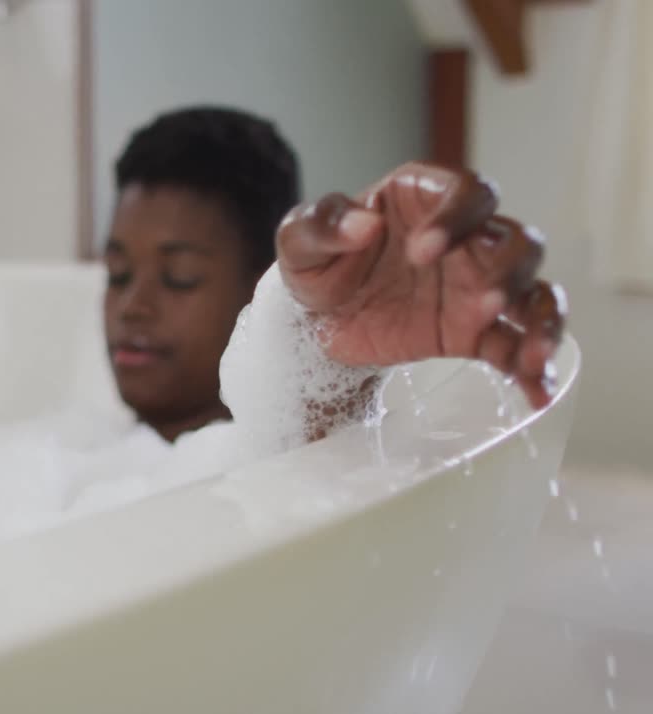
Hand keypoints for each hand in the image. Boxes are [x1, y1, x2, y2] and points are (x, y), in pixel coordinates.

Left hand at [276, 162, 565, 409]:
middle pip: (515, 241)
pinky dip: (532, 369)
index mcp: (423, 201)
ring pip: (534, 291)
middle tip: (484, 302)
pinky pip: (515, 346)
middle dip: (509, 270)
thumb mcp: (299, 241)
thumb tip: (363, 224)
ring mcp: (475, 286)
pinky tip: (535, 394)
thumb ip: (322, 224)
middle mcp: (462, 238)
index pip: (466, 192)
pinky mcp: (473, 333)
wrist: (311, 324)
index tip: (421, 251)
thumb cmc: (315, 267)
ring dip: (541, 320)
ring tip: (531, 354)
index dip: (456, 216)